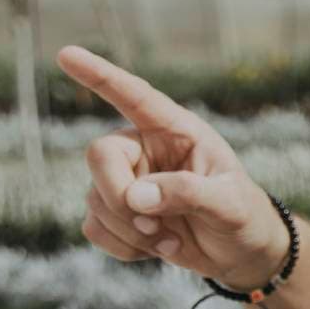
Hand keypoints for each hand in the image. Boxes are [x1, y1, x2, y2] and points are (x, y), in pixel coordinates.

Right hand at [68, 46, 289, 283]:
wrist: (240, 254)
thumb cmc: (243, 216)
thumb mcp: (230, 204)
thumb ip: (189, 193)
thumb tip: (137, 197)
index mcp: (176, 131)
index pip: (134, 96)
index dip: (100, 75)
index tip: (66, 54)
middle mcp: (144, 149)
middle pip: (99, 156)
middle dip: (119, 197)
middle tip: (153, 226)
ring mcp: (127, 181)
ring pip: (96, 199)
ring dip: (131, 231)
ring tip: (171, 241)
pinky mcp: (116, 214)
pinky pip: (94, 228)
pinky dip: (123, 247)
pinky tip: (156, 249)